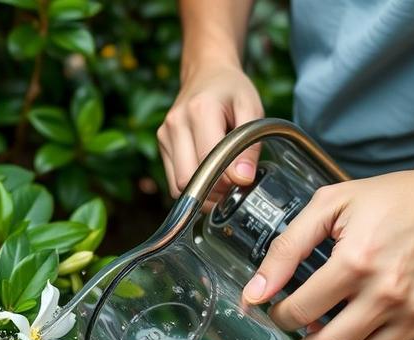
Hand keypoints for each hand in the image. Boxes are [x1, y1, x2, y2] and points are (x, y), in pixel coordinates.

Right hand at [157, 64, 263, 197]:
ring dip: (200, 193)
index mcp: (200, 111)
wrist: (207, 72)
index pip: (208, 163)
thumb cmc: (232, 90)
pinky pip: (173, 179)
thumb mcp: (252, 109)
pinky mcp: (162, 143)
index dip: (226, 181)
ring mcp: (164, 134)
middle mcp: (176, 124)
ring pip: (177, 185)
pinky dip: (192, 186)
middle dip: (211, 192)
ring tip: (221, 183)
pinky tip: (207, 176)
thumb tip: (243, 180)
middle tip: (232, 188)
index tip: (243, 181)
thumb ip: (250, 145)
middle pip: (187, 179)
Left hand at [242, 162, 413, 339]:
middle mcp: (388, 293)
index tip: (279, 309)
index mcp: (356, 261)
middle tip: (302, 325)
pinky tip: (364, 337)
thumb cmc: (399, 198)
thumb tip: (255, 291)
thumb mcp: (332, 205)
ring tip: (333, 327)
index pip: (300, 311)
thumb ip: (287, 247)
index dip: (280, 315)